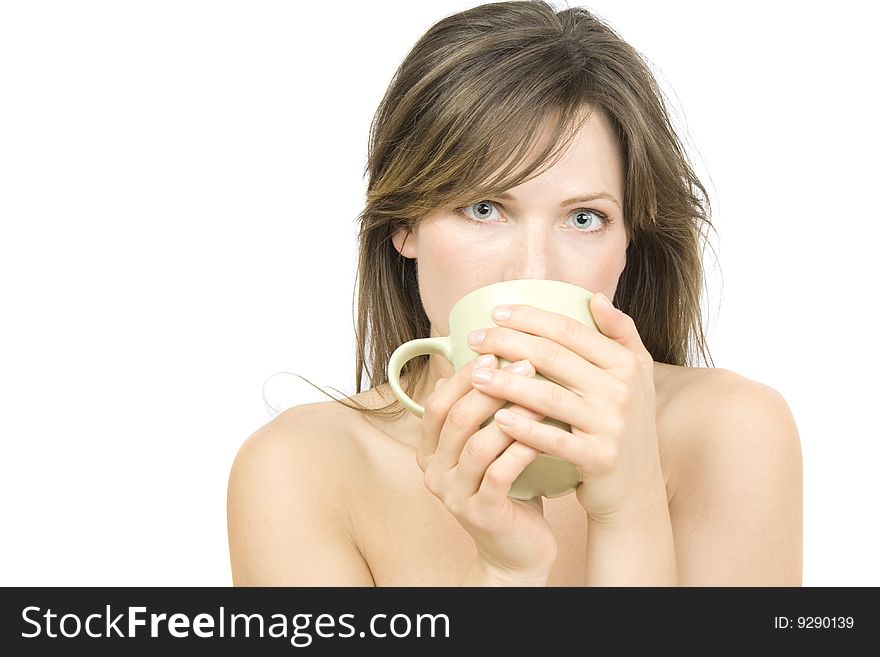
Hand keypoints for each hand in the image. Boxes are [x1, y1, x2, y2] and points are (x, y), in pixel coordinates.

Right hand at [417, 354, 557, 579]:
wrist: (516, 550)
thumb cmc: (507, 488)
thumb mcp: (486, 447)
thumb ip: (479, 413)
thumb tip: (486, 359)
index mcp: (429, 451)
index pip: (436, 404)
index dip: (463, 377)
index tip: (494, 353)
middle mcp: (434, 472)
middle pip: (455, 419)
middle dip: (490, 387)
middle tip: (525, 363)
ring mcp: (455, 495)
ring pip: (477, 445)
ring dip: (510, 414)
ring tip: (542, 393)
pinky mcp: (482, 514)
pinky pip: (501, 474)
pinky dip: (521, 448)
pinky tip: (545, 431)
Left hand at [466, 293, 664, 525]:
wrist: (638, 489)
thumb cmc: (627, 426)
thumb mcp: (637, 376)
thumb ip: (621, 333)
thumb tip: (594, 298)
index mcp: (626, 363)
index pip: (570, 330)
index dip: (531, 318)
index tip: (497, 313)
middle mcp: (622, 390)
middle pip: (553, 357)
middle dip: (508, 343)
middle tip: (474, 340)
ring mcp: (611, 425)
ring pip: (548, 396)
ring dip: (506, 383)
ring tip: (474, 375)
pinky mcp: (599, 458)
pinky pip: (553, 439)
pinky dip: (524, 427)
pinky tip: (497, 418)